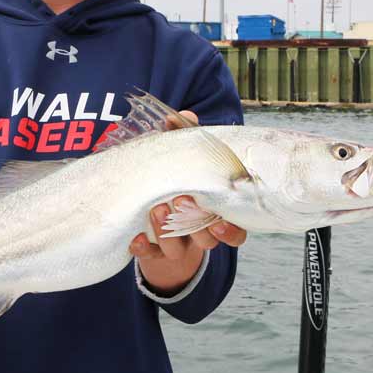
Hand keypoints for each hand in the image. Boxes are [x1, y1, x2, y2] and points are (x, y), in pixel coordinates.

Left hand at [128, 109, 247, 294]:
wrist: (154, 207)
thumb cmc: (178, 179)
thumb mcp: (182, 159)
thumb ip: (184, 138)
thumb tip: (176, 117)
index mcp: (216, 213)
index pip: (235, 230)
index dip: (230, 230)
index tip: (218, 220)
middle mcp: (200, 232)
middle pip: (207, 240)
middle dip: (195, 225)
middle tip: (180, 200)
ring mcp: (178, 244)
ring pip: (178, 250)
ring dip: (168, 232)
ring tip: (157, 209)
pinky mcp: (154, 250)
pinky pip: (151, 256)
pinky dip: (144, 249)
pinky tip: (136, 239)